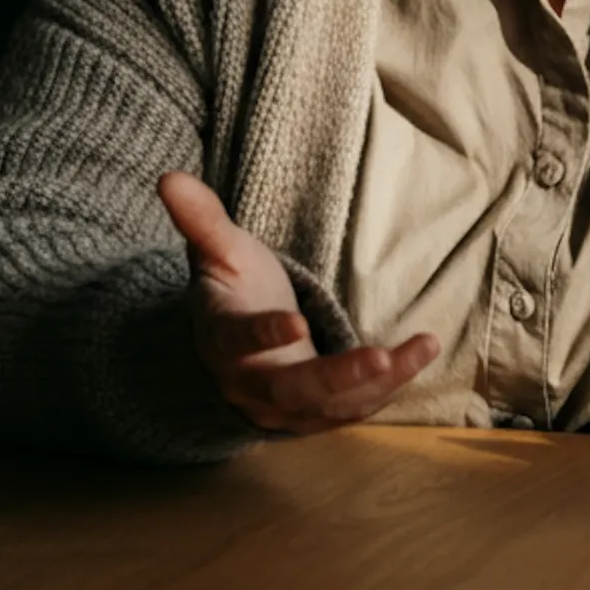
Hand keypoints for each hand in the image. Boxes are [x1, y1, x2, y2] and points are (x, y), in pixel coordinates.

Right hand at [157, 172, 438, 435]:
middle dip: (338, 378)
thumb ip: (201, 219)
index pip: (238, 341)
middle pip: (292, 391)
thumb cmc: (233, 287)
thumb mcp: (219, 251)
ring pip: (330, 405)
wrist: (235, 344)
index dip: (262, 335)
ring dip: (378, 383)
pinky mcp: (316, 413)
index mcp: (222, 339)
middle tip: (379, 358)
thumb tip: (168, 177)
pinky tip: (420, 354)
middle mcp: (251, 383)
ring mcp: (285, 406)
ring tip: (420, 349)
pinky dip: (389, 387)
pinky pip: (353, 408)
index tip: (295, 322)